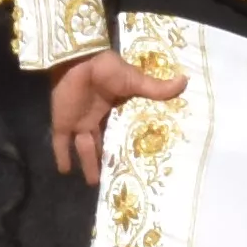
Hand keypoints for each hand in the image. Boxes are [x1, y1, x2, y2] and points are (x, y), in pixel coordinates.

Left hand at [47, 45, 182, 177]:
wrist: (77, 63)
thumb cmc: (107, 70)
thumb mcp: (135, 80)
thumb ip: (156, 88)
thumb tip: (185, 81)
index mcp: (115, 107)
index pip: (122, 129)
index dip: (128, 143)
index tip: (138, 159)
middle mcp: (98, 117)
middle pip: (103, 142)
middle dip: (108, 159)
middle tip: (117, 178)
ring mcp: (79, 121)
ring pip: (85, 148)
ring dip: (89, 164)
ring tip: (96, 183)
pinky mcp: (63, 122)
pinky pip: (61, 143)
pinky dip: (62, 156)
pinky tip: (64, 171)